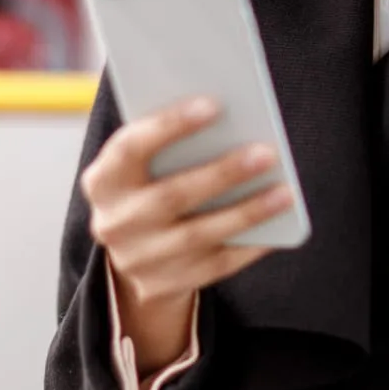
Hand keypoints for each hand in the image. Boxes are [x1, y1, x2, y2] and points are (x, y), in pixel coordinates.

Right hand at [80, 97, 294, 369]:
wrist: (133, 251)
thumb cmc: (150, 184)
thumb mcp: (144, 163)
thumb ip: (170, 143)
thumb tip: (229, 118)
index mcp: (102, 180)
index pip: (130, 147)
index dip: (169, 125)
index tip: (214, 104)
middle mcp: (113, 222)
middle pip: (171, 196)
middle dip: (222, 173)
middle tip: (266, 152)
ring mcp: (137, 259)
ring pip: (198, 234)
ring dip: (247, 211)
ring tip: (285, 191)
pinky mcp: (162, 285)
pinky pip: (215, 265)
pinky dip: (249, 244)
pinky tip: (277, 224)